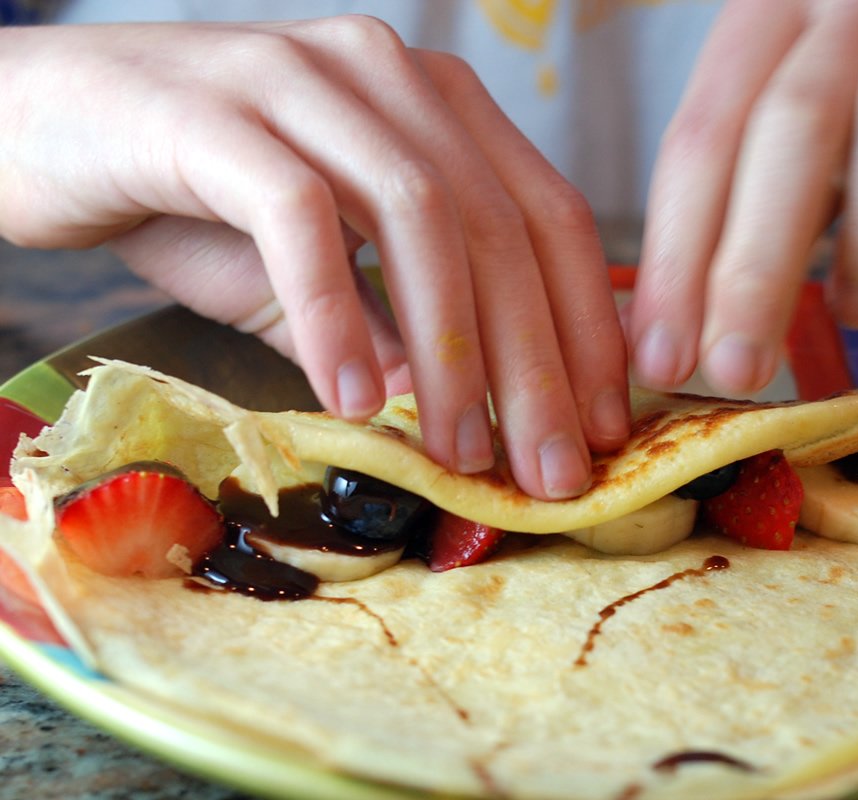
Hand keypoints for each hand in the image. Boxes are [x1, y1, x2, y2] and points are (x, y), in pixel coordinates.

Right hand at [0, 18, 630, 500]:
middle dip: (538, 364)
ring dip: (451, 350)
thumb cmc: (198, 202)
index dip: (589, 329)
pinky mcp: (214, 110)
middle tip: (553, 472)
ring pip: (420, 215)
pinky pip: (298, 217)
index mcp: (437, 105)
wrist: (41, 126)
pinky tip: (348, 400)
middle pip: (500, 226)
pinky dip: (334, 313)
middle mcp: (388, 76)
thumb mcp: (323, 277)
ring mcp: (303, 80)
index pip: (549, 218)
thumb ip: (395, 327)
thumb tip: (468, 415)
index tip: (607, 428)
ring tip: (459, 452)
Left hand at [628, 0, 857, 395]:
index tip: (662, 359)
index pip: (702, 137)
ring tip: (857, 316)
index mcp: (770, 15)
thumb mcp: (797, 125)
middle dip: (753, 264)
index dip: (676, 255)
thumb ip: (738, 204)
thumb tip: (665, 335)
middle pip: (791, 123)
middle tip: (736, 371)